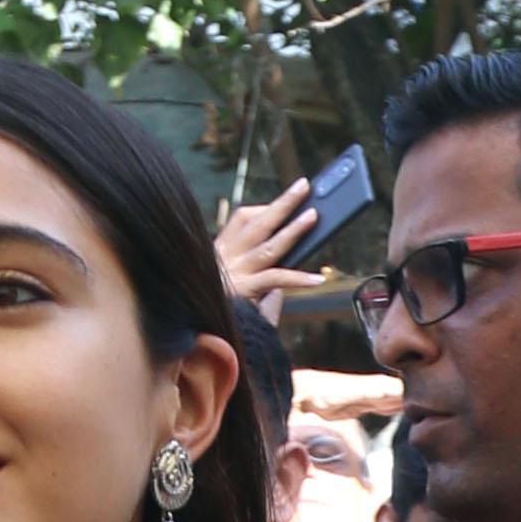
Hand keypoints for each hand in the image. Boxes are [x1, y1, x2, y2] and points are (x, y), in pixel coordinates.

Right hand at [215, 179, 326, 315]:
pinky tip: (317, 279)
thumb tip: (296, 255)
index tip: (282, 204)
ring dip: (293, 230)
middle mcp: (227, 258)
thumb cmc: (227, 311)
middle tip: (304, 186)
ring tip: (313, 216)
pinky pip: (276, 280)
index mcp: (221, 251)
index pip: (242, 219)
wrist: (203, 335)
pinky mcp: (245, 293)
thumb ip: (262, 268)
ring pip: (270, 247)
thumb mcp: (238, 282)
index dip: (265, 209)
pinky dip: (299, 279)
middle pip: (259, 223)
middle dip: (283, 203)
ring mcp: (236, 274)